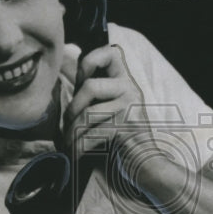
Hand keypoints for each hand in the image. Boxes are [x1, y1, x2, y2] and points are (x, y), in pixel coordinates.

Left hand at [63, 43, 155, 166]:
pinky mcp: (128, 128)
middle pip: (90, 86)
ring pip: (88, 114)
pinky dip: (79, 147)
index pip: (109, 52)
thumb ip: (94, 88)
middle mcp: (131, 88)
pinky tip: (75, 153)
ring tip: (67, 143)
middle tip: (66, 125)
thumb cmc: (122, 133)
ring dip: (72, 132)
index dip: (87, 63)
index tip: (79, 83)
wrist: (146, 161)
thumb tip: (67, 63)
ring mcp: (131, 107)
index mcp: (126, 78)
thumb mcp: (110, 103)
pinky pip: (93, 134)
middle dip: (72, 109)